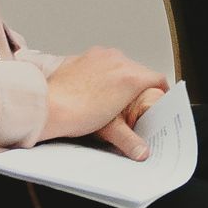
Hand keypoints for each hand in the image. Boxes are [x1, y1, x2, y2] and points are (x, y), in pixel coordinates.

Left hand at [43, 47, 168, 157]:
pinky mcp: (86, 57)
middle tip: (133, 107)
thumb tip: (142, 151)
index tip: (159, 100)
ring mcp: (100, 56)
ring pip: (121, 66)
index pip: (158, 79)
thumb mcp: (112, 129)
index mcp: (130, 76)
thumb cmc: (74, 113)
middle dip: (139, 89)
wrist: (46, 107)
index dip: (161, 92)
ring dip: (121, 81)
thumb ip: (131, 140)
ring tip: (112, 101)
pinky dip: (105, 75)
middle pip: (140, 72)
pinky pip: (104, 64)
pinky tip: (96, 91)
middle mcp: (117, 60)